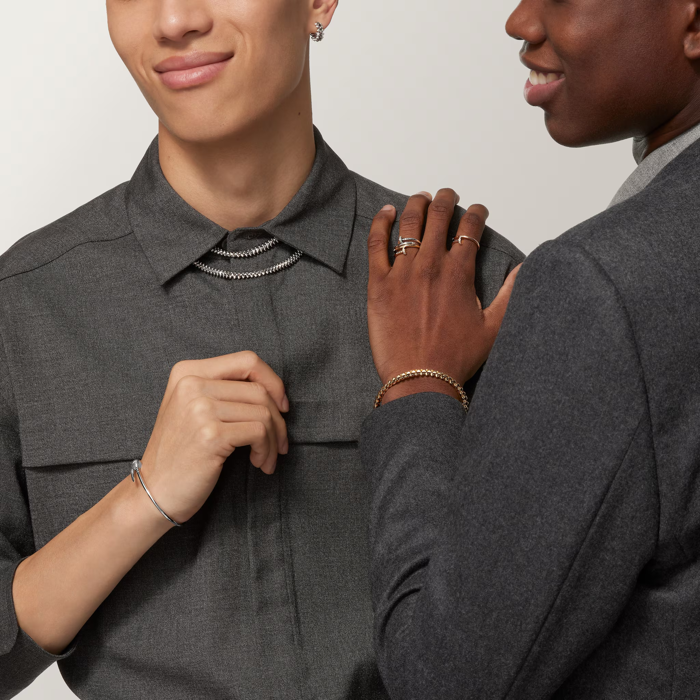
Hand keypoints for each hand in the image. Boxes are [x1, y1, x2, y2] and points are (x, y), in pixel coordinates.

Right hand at [137, 351, 288, 523]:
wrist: (154, 491)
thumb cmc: (181, 453)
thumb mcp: (193, 408)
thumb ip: (223, 390)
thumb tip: (273, 390)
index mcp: (188, 372)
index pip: (247, 361)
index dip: (272, 381)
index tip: (281, 406)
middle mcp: (191, 384)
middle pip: (259, 390)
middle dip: (278, 419)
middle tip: (279, 443)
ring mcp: (200, 408)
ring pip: (263, 412)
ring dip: (274, 439)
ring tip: (267, 457)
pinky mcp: (211, 434)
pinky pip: (259, 432)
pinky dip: (267, 450)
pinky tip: (259, 463)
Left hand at [367, 189, 520, 403]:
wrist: (420, 379)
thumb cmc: (455, 358)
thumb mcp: (494, 327)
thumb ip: (511, 294)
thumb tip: (525, 268)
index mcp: (459, 273)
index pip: (470, 228)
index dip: (476, 213)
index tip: (477, 211)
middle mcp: (431, 265)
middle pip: (439, 216)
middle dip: (446, 199)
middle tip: (448, 195)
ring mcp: (403, 272)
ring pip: (409, 224)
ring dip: (416, 204)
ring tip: (421, 198)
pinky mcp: (379, 284)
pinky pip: (376, 244)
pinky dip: (380, 223)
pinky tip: (386, 213)